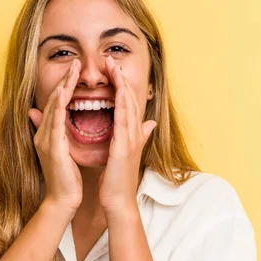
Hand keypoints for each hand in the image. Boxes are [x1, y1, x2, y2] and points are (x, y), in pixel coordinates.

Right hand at [29, 59, 82, 214]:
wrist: (63, 200)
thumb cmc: (67, 178)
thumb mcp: (63, 152)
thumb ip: (60, 135)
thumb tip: (58, 124)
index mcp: (49, 134)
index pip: (58, 104)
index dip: (66, 86)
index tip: (77, 70)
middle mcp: (44, 133)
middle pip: (54, 101)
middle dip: (65, 80)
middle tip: (76, 62)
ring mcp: (46, 140)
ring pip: (54, 107)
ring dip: (63, 87)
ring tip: (73, 71)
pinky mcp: (52, 148)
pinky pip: (55, 123)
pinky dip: (59, 107)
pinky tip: (64, 94)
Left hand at [99, 56, 156, 214]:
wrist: (118, 201)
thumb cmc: (117, 180)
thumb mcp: (125, 154)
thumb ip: (137, 137)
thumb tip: (149, 124)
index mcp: (132, 134)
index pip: (128, 103)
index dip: (122, 85)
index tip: (112, 69)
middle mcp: (135, 134)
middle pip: (130, 99)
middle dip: (121, 78)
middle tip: (111, 59)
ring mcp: (132, 140)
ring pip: (128, 106)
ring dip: (121, 84)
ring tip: (113, 67)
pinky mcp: (125, 147)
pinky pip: (124, 121)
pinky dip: (123, 104)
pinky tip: (119, 91)